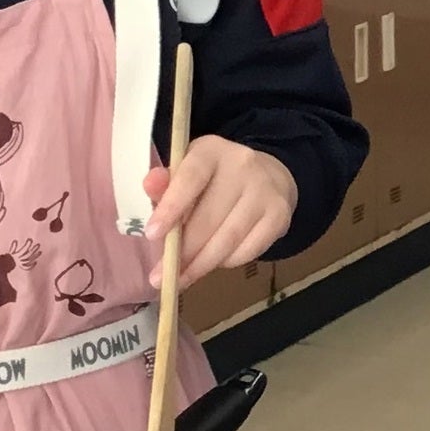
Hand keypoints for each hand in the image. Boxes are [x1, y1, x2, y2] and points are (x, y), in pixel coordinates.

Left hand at [146, 137, 296, 284]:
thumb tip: (149, 185)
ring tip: (181, 280)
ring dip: (201, 265)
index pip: (191, 177)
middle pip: (209, 217)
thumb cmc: (214, 179)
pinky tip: (213, 264)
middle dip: (183, 252)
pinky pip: (248, 250)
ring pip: (229, 238)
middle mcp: (243, 166)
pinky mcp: (280, 216)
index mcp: (212, 151)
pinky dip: (226, 263)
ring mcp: (265, 191)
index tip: (152, 235)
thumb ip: (165, 183)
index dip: (171, 207)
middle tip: (162, 277)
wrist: (268, 177)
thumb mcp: (186, 172)